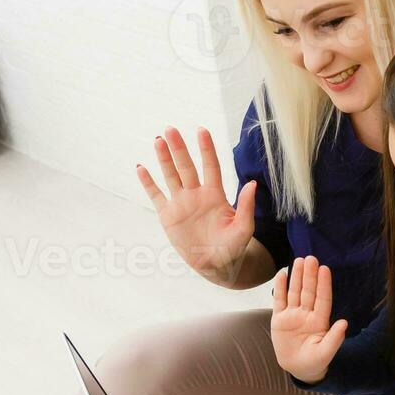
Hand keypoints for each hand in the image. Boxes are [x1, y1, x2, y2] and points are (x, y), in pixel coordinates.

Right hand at [136, 127, 255, 281]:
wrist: (216, 265)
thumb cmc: (233, 247)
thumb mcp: (243, 229)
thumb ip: (246, 207)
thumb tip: (253, 184)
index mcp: (215, 195)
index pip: (210, 166)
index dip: (206, 149)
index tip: (201, 130)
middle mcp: (196, 194)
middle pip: (186, 166)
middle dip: (179, 148)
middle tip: (171, 129)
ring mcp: (181, 203)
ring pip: (171, 176)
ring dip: (164, 159)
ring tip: (158, 140)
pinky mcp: (168, 216)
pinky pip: (156, 196)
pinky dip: (148, 183)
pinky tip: (141, 168)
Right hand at [271, 256, 347, 383]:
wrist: (297, 367)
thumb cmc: (314, 361)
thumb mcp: (325, 353)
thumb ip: (334, 338)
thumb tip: (344, 322)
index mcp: (319, 321)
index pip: (322, 299)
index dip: (323, 284)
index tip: (325, 269)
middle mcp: (307, 314)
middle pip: (308, 291)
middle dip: (310, 275)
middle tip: (311, 258)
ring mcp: (293, 315)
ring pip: (295, 292)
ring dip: (296, 277)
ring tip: (299, 260)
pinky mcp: (279, 319)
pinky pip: (279, 300)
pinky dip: (279, 287)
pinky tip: (282, 274)